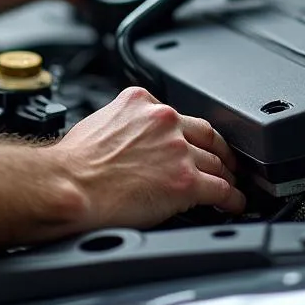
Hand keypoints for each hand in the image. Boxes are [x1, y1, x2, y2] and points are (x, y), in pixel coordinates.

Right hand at [52, 86, 245, 228]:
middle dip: (218, 152)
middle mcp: (165, 120)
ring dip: (226, 176)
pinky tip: (234, 203)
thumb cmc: (74, 162)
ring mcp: (177, 150)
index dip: (194, 134)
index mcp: (142, 102)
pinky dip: (232, 197)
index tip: (199, 143)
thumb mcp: (101, 121)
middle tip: (225, 163)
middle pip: (206, 137)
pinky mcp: (184, 180)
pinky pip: (220, 189)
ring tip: (232, 186)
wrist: (70, 185)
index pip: (181, 116)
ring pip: (215, 163)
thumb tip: (131, 140)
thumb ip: (126, 124)